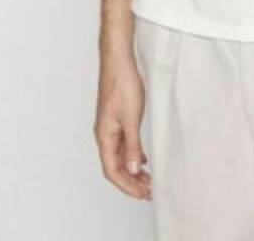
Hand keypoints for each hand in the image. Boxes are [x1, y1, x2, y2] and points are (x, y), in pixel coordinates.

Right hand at [94, 50, 151, 200]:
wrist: (118, 60)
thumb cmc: (122, 84)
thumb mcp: (131, 117)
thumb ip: (132, 145)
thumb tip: (133, 169)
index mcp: (104, 136)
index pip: (112, 171)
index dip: (127, 186)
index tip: (142, 194)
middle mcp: (105, 134)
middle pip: (116, 167)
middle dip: (131, 182)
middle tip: (149, 191)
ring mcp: (110, 126)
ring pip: (120, 156)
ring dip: (133, 170)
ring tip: (149, 179)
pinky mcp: (117, 118)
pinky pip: (123, 144)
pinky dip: (133, 155)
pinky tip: (143, 159)